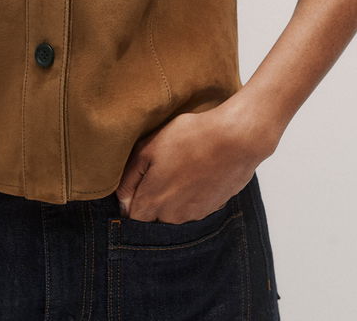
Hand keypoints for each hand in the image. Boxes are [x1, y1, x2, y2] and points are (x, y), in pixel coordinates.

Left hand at [114, 93, 277, 223]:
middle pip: (153, 217)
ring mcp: (195, 215)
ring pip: (175, 214)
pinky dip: (192, 196)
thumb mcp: (149, 148)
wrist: (235, 139)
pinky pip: (194, 208)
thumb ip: (130, 178)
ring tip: (180, 171)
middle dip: (151, 201)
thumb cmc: (189, 138)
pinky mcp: (213, 208)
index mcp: (153, 202)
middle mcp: (173, 216)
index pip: (132, 218)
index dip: (130, 203)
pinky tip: (196, 174)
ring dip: (173, 199)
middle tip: (158, 173)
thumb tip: (121, 200)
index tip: (135, 186)